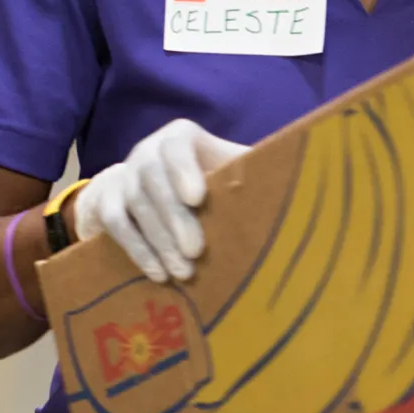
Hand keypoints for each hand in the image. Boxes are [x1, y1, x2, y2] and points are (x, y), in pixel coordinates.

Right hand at [73, 120, 248, 283]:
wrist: (147, 186)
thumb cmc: (208, 180)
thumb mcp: (230, 169)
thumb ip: (254, 172)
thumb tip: (305, 182)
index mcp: (180, 138)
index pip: (178, 144)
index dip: (184, 169)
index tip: (197, 198)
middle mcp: (147, 151)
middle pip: (153, 181)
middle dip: (174, 218)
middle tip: (196, 252)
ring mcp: (124, 177)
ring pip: (135, 206)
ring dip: (159, 242)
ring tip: (184, 272)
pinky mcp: (108, 203)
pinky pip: (116, 226)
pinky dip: (138, 251)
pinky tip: (159, 274)